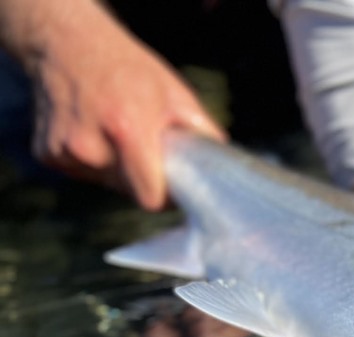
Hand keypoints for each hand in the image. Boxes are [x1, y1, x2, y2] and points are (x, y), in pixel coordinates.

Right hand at [13, 1, 223, 208]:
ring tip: (118, 133)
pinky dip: (94, 162)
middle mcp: (90, 145)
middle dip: (143, 178)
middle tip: (146, 149)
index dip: (165, 197)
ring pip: (107, 184)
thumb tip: (225, 166)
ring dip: (118, 170)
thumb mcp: (175, 94)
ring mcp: (65, 151)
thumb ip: (202, 132)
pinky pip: (84, 173)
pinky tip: (95, 132)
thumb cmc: (128, 69)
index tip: (173, 186)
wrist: (67, 43)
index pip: (149, 197)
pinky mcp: (48, 154)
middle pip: (129, 192)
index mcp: (126, 130)